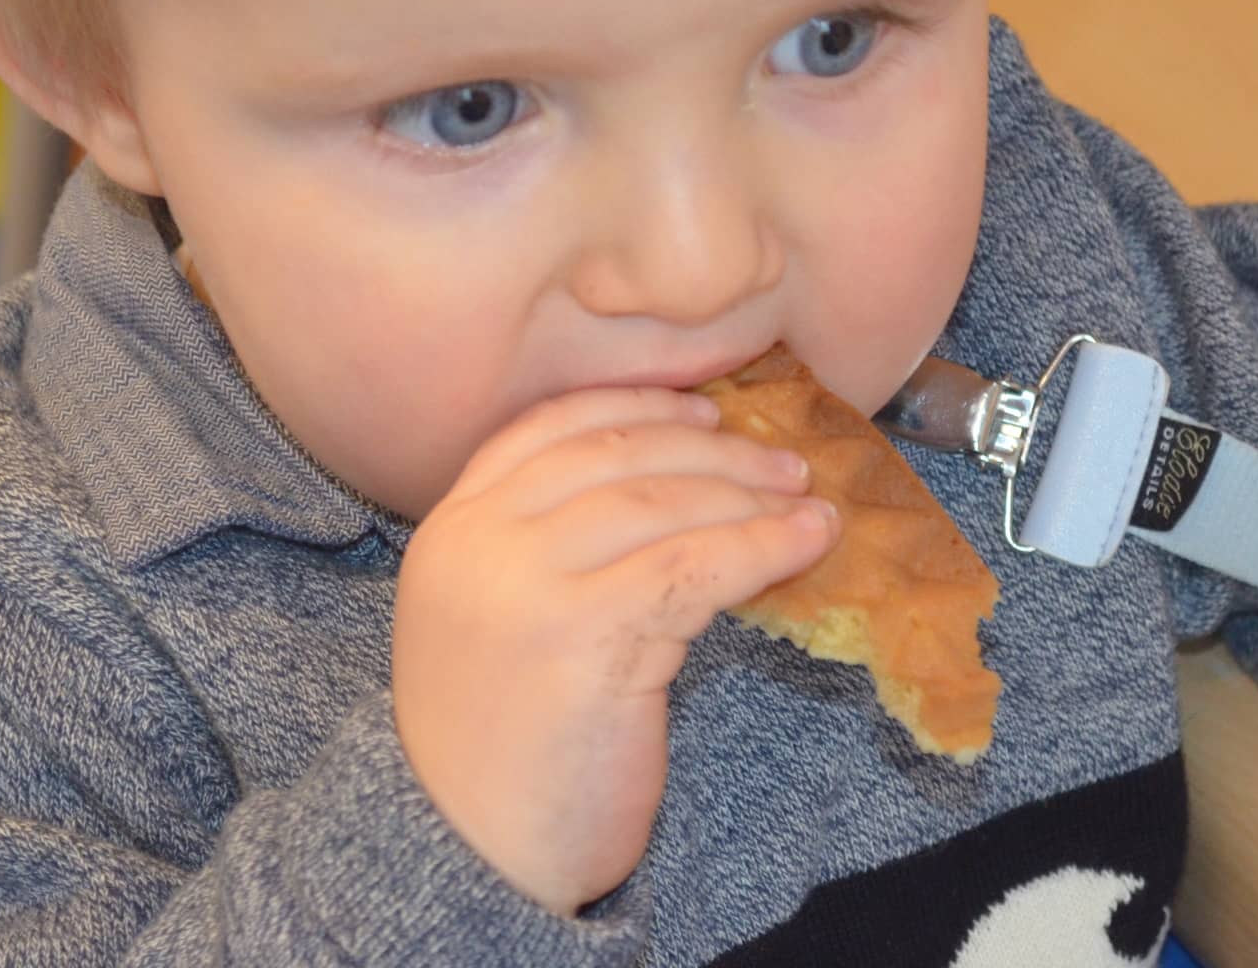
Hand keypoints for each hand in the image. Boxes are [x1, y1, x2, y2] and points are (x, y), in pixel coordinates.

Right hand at [392, 387, 840, 915]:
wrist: (471, 853)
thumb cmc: (501, 747)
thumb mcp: (496, 620)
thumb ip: (547, 550)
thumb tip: (678, 485)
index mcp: (451, 528)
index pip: (547, 426)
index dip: (637, 404)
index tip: (704, 408)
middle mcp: (479, 541)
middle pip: (616, 453)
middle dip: (711, 448)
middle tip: (781, 462)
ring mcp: (526, 583)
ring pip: (664, 503)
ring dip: (749, 493)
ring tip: (806, 502)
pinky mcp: (585, 634)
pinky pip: (697, 565)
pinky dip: (762, 545)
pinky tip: (806, 543)